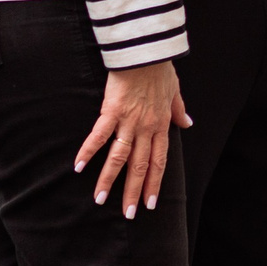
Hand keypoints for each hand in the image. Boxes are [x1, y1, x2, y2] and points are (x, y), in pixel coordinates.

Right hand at [73, 61, 191, 218]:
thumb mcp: (176, 91)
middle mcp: (146, 128)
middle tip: (129, 214)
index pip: (159, 162)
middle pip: (140, 166)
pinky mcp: (111, 111)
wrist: (147, 50)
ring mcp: (128, 121)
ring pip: (119, 157)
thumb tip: (188, 124)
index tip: (151, 203)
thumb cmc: (160, 69)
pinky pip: (99, 135)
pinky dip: (88, 151)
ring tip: (100, 200)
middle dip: (134, 192)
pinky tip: (78, 167)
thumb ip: (179, 111)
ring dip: (109, 180)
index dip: (155, 184)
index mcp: (161, 125)